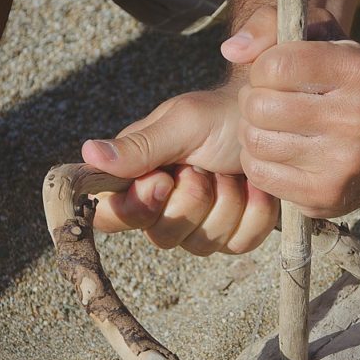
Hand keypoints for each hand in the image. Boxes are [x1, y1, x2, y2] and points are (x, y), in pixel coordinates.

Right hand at [79, 8, 287, 254]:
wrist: (272, 120)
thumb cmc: (221, 114)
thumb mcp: (182, 124)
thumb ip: (138, 147)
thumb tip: (87, 153)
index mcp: (137, 177)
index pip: (110, 216)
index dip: (136, 207)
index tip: (162, 179)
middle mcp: (161, 207)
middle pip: (161, 237)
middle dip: (193, 198)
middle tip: (205, 164)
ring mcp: (198, 225)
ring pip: (202, 244)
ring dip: (227, 201)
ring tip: (230, 169)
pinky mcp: (233, 234)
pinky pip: (239, 243)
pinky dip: (253, 212)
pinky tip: (254, 186)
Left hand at [238, 32, 359, 217]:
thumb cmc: (344, 78)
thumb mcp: (322, 36)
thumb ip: (271, 24)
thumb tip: (232, 51)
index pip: (276, 66)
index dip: (263, 67)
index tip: (276, 73)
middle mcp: (359, 118)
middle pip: (260, 106)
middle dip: (254, 100)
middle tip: (267, 101)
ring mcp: (344, 163)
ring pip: (256, 142)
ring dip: (252, 131)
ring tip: (270, 125)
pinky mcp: (327, 196)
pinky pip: (261, 175)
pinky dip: (258, 161)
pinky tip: (276, 151)